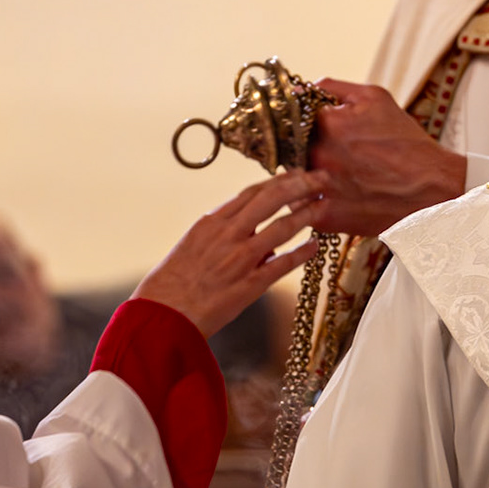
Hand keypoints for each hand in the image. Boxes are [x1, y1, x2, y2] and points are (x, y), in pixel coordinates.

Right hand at [133, 170, 323, 335]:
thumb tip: (248, 224)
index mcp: (212, 221)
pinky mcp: (249, 285)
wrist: (162, 314)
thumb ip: (221, 230)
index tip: (297, 173)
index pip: (252, 192)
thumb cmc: (174, 281)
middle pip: (272, 200)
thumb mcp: (193, 243)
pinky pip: (283, 264)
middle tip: (323, 178)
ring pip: (283, 228)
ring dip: (308, 214)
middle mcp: (228, 235)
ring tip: (326, 205)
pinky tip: (316, 246)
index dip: (279, 180)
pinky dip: (303, 253)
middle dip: (301, 186)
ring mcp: (240, 259)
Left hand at [304, 79, 466, 236]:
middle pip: (289, 148)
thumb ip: (333, 87)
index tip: (306, 125)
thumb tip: (302, 89)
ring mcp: (321, 189)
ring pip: (292, 178)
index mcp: (329, 124)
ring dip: (302, 174)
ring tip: (328, 173)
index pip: (291, 116)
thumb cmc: (406, 142)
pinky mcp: (325, 217)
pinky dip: (309, 200)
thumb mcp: (375, 98)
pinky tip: (329, 194)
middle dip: (299, 147)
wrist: (432, 187)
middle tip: (322, 150)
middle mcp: (320, 156)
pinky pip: (301, 206)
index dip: (298, 120)